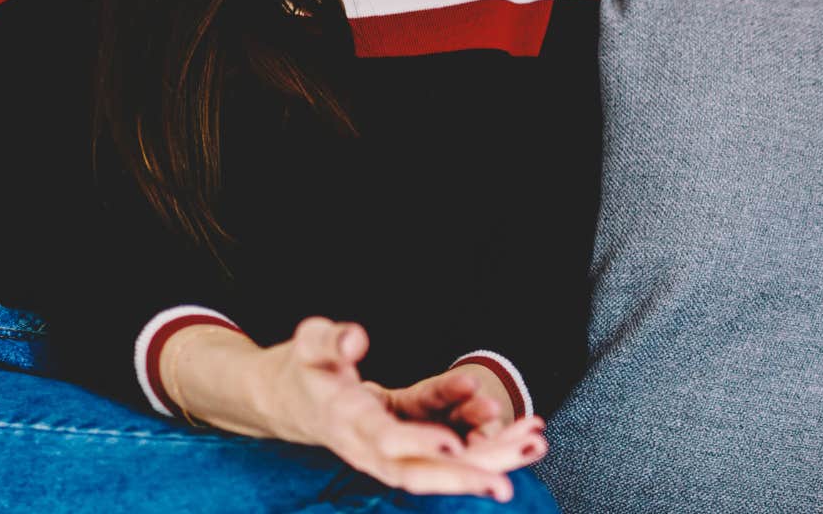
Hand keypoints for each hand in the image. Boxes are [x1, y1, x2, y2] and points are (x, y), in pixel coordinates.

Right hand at [252, 317, 521, 500]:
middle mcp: (370, 447)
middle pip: (417, 473)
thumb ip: (330, 340)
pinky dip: (485, 442)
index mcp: (346, 421)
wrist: (288, 401)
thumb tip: (357, 338)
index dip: (416, 445)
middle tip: (506, 484)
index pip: (383, 441)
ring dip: (489, 460)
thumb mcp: (308, 344)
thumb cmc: (303, 368)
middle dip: (462, 479)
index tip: (451, 445)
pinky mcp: (407, 445)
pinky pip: (448, 450)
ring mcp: (390, 452)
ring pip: (440, 468)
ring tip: (534, 443)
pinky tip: (522, 430)